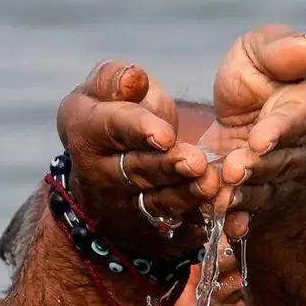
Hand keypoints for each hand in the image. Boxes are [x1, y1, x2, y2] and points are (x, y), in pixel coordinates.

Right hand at [56, 60, 220, 252]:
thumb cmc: (110, 112)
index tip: (165, 134)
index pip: (112, 129)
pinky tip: (220, 211)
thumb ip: (115, 79)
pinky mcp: (146, 228)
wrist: (104, 162)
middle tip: (196, 161)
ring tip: (211, 183)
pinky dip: (197, 222)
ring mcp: (122, 206)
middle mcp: (99, 175)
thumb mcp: (103, 88)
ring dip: (186, 196)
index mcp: (85, 132)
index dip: (139, 131)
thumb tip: (133, 78)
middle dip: (168, 168)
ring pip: (157, 203)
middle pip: (137, 171)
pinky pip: (175, 227)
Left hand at [199, 25, 305, 238]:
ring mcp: (286, 175)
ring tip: (223, 198)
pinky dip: (238, 219)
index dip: (279, 130)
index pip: (299, 118)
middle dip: (256, 167)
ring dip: (244, 196)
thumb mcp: (263, 49)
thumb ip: (280, 50)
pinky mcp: (261, 194)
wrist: (256, 110)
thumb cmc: (264, 71)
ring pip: (266, 188)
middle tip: (232, 170)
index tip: (259, 139)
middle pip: (282, 159)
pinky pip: (252, 209)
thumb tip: (304, 48)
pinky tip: (226, 226)